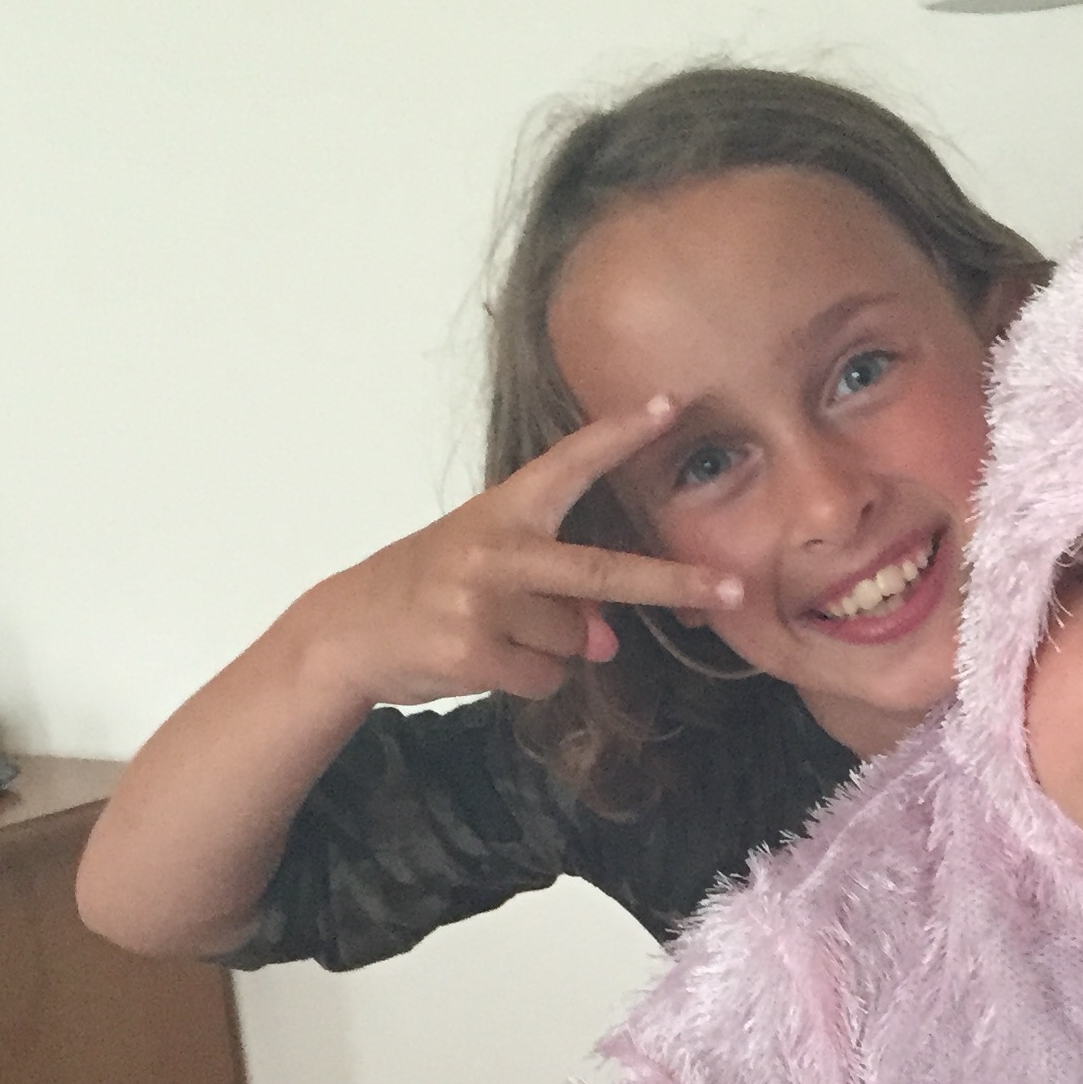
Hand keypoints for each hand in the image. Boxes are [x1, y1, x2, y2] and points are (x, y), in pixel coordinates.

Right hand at [295, 403, 744, 710]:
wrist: (350, 630)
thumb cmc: (431, 589)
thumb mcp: (492, 570)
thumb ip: (558, 594)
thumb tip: (606, 641)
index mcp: (503, 510)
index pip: (570, 463)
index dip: (620, 435)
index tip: (670, 404)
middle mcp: (495, 547)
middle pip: (601, 571)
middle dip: (672, 583)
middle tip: (732, 589)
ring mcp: (481, 599)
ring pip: (572, 641)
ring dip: (551, 650)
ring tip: (496, 632)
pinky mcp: (471, 650)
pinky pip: (544, 677)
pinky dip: (527, 679)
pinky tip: (484, 659)